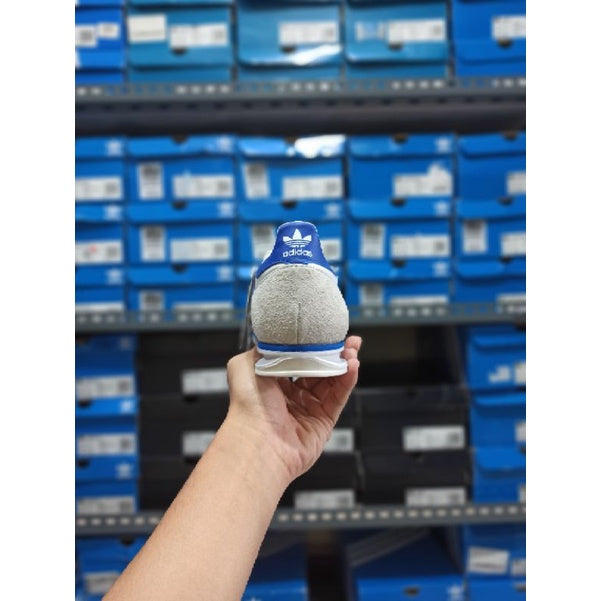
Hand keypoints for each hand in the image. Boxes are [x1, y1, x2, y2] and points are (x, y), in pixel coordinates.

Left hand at [225, 336, 361, 484]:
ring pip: (332, 382)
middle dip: (333, 354)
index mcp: (272, 383)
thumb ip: (262, 349)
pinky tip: (352, 366)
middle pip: (319, 370)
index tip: (323, 333)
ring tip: (352, 350)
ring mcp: (308, 410)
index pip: (298, 359)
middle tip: (345, 340)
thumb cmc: (247, 406)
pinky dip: (347, 381)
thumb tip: (274, 337)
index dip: (312, 346)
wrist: (258, 439)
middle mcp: (291, 397)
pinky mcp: (323, 423)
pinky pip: (338, 398)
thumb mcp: (244, 364)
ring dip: (343, 364)